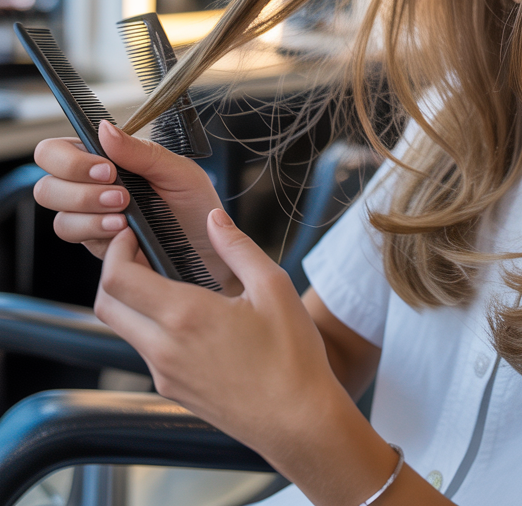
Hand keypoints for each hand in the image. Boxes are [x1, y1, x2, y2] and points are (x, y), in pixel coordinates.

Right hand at [34, 121, 238, 293]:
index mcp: (108, 161)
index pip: (58, 151)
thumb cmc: (197, 207)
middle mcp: (92, 188)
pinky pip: (76, 239)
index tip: (105, 168)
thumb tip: (104, 128)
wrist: (211, 249)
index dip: (70, 159)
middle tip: (120, 194)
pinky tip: (124, 231)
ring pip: (59, 216)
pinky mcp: (96, 245)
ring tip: (125, 215)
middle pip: (45, 185)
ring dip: (90, 213)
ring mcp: (91, 219)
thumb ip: (141, 151)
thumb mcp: (178, 171)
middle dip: (79, 190)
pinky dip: (97, 232)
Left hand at [96, 211, 353, 462]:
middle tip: (138, 251)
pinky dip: (152, 325)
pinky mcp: (172, 389)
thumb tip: (214, 218)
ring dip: (133, 300)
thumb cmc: (291, 355)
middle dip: (113, 272)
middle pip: (107, 306)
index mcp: (186, 316)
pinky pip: (147, 350)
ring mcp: (164, 373)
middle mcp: (164, 348)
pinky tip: (189, 315)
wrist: (296, 420)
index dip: (115, 250)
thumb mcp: (274, 287)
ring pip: (125, 329)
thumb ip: (238, 247)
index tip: (131, 234)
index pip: (119, 280)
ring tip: (168, 278)